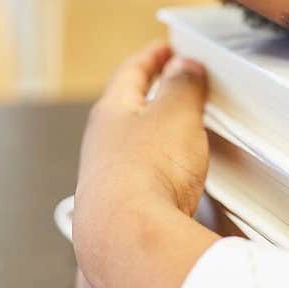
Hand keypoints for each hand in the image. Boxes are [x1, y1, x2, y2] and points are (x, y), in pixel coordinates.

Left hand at [76, 41, 208, 224]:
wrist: (128, 239)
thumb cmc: (145, 173)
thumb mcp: (175, 114)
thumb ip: (182, 85)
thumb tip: (183, 66)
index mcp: (111, 112)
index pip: (131, 72)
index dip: (153, 57)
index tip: (166, 48)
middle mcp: (103, 144)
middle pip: (130, 108)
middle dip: (156, 94)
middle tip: (179, 84)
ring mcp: (111, 177)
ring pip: (137, 145)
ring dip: (160, 133)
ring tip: (185, 129)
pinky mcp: (124, 208)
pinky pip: (146, 176)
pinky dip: (164, 166)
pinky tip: (178, 175)